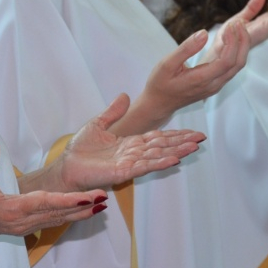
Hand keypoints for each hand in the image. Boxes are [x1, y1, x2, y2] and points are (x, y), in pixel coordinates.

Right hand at [0, 143, 107, 238]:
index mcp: (10, 209)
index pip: (46, 203)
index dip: (69, 199)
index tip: (88, 196)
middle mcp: (21, 221)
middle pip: (57, 213)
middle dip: (82, 206)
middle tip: (104, 198)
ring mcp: (23, 227)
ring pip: (57, 220)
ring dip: (79, 213)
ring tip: (101, 204)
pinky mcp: (24, 227)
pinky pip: (51, 221)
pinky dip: (68, 215)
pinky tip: (82, 210)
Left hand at [57, 94, 205, 190]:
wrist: (65, 167)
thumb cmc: (79, 150)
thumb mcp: (97, 124)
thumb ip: (113, 112)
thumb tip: (125, 95)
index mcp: (130, 143)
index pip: (157, 137)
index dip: (174, 134)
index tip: (192, 131)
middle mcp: (134, 154)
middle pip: (162, 146)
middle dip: (182, 142)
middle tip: (202, 138)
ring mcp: (130, 163)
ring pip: (158, 156)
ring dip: (176, 151)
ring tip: (194, 147)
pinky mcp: (123, 172)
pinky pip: (144, 166)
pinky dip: (160, 163)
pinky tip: (174, 160)